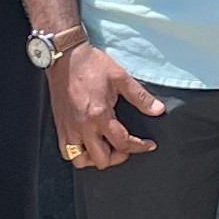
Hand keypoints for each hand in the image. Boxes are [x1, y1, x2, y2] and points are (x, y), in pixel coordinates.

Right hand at [49, 45, 164, 169]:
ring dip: (95, 158)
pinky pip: (65, 151)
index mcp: (99, 115)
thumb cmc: (92, 65)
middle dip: (118, 156)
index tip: (149, 145)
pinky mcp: (60, 126)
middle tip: (125, 145)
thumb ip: (140, 97)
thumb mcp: (121, 78)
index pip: (122, 143)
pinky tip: (88, 144)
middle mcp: (83, 127)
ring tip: (106, 148)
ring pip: (80, 161)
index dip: (139, 147)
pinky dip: (78, 153)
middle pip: (102, 159)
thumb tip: (159, 110)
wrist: (65, 57)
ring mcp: (69, 128)